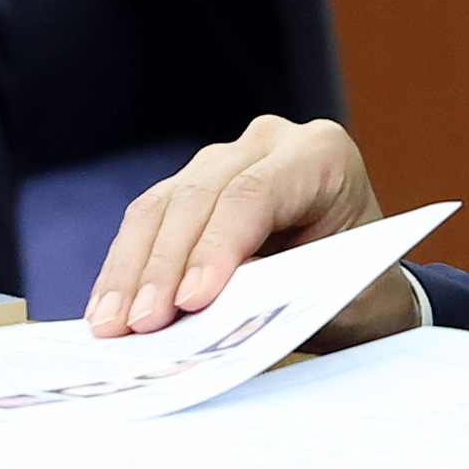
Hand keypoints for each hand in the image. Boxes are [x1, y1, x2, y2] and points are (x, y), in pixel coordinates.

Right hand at [83, 116, 403, 342]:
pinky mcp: (192, 187)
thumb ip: (276, 294)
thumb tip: (203, 309)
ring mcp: (225, 159)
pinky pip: (149, 220)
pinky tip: (107, 309)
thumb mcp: (332, 297)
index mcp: (322, 154)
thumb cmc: (357, 291)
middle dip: (163, 265)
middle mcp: (269, 142)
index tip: (191, 301)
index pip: (255, 194)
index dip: (216, 247)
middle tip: (139, 324)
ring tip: (109, 326)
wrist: (360, 285)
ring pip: (161, 206)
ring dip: (130, 271)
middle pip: (198, 196)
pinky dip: (126, 269)